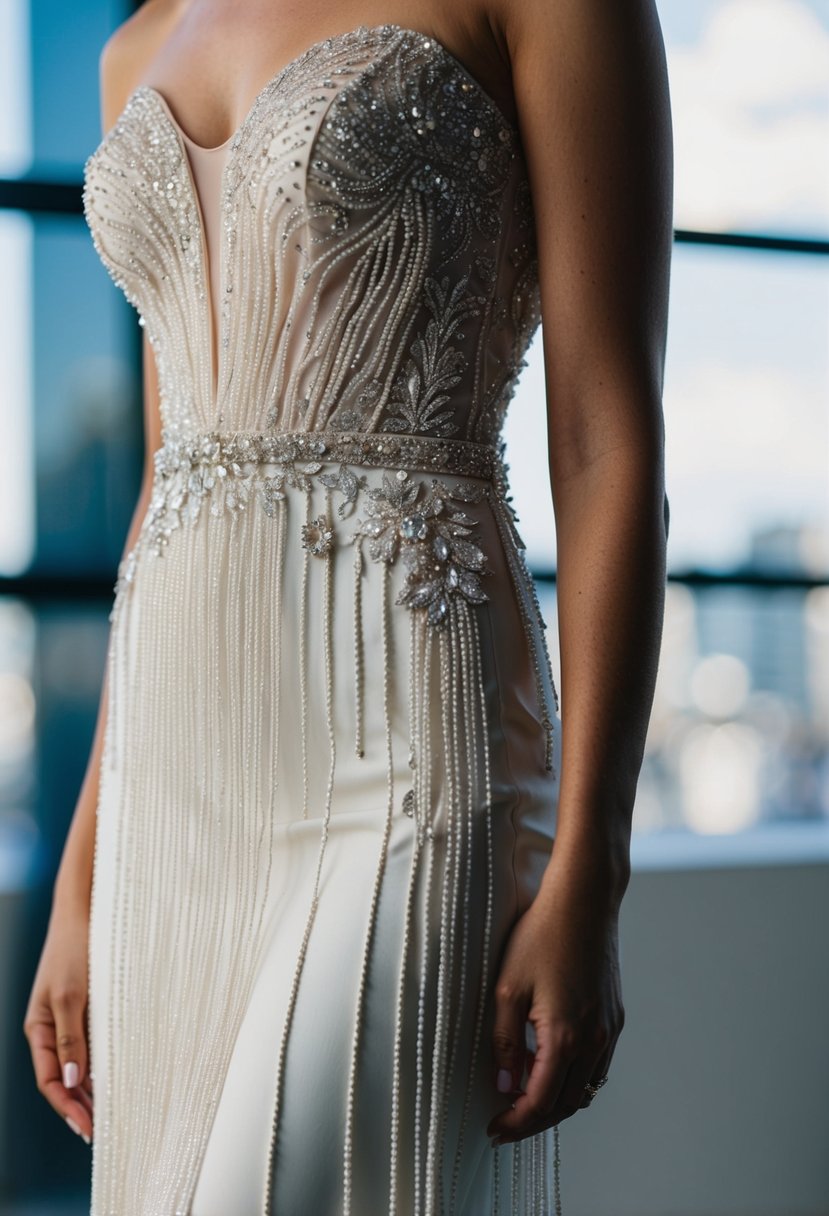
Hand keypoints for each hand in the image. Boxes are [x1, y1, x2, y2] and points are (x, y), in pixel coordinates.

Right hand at [23, 898, 93, 1144]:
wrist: (86, 911)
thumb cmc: (74, 949)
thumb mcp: (71, 996)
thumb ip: (72, 1038)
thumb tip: (73, 1081)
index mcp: (39, 1028)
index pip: (51, 1080)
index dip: (67, 1108)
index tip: (88, 1129)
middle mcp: (53, 1028)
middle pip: (64, 1078)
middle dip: (80, 1106)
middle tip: (104, 1130)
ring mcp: (71, 1018)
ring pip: (80, 1063)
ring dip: (93, 1088)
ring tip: (114, 1112)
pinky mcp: (89, 1007)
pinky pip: (94, 1043)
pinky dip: (103, 1063)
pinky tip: (119, 1075)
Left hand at [486, 872, 624, 1144]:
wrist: (584, 901)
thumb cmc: (541, 936)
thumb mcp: (507, 988)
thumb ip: (503, 1043)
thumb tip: (504, 1085)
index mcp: (564, 1037)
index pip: (540, 1102)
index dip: (516, 1123)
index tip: (494, 1130)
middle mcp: (594, 1041)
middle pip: (566, 1105)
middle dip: (534, 1121)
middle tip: (506, 1123)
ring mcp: (609, 1030)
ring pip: (586, 1089)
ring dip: (556, 1103)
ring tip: (524, 1099)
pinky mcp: (615, 1017)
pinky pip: (598, 1066)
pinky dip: (575, 1079)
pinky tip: (551, 1068)